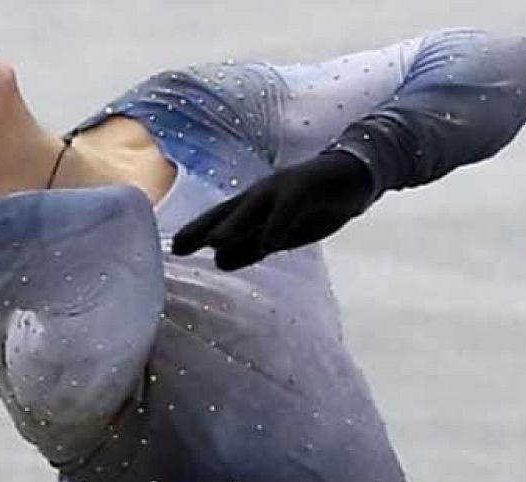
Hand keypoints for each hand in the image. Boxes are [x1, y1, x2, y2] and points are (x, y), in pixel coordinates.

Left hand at [170, 150, 377, 270]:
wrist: (353, 176)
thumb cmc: (313, 205)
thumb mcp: (279, 233)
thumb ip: (251, 246)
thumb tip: (218, 260)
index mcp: (253, 205)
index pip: (219, 220)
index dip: (196, 234)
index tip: (173, 252)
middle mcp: (261, 194)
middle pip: (226, 211)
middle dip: (203, 228)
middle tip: (178, 246)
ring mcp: (282, 189)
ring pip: (252, 208)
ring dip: (233, 224)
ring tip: (213, 241)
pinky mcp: (304, 189)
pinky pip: (288, 211)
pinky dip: (277, 226)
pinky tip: (268, 245)